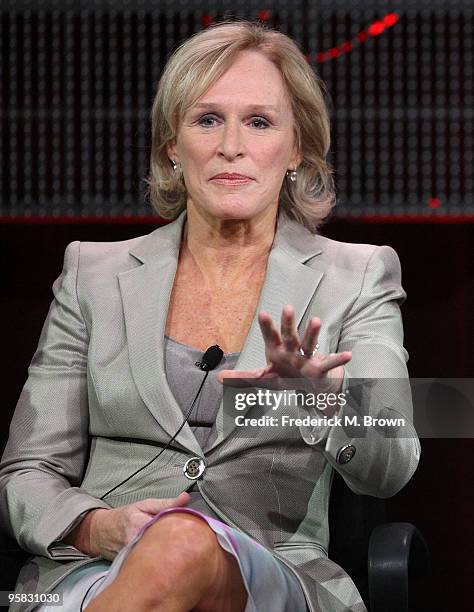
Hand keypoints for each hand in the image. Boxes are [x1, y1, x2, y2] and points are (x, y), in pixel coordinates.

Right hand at [64, 492, 190, 560]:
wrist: (101, 532)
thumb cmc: (124, 517)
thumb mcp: (144, 504)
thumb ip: (166, 503)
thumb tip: (185, 498)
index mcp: (139, 525)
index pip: (165, 528)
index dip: (179, 529)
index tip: (188, 528)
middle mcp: (134, 542)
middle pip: (162, 545)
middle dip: (175, 543)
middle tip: (186, 540)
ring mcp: (132, 556)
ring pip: (158, 556)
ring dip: (168, 552)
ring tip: (176, 550)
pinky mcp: (131, 565)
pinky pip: (150, 564)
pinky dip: (159, 560)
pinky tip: (165, 558)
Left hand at [217, 305, 351, 395]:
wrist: (308, 386)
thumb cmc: (286, 375)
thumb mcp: (264, 378)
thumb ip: (243, 377)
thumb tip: (220, 377)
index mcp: (277, 351)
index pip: (270, 337)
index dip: (267, 326)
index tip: (263, 313)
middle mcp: (292, 350)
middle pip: (289, 335)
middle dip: (288, 323)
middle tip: (288, 308)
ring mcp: (306, 358)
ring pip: (309, 344)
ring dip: (312, 333)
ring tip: (316, 320)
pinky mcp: (319, 368)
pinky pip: (329, 363)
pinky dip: (339, 360)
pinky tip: (348, 355)